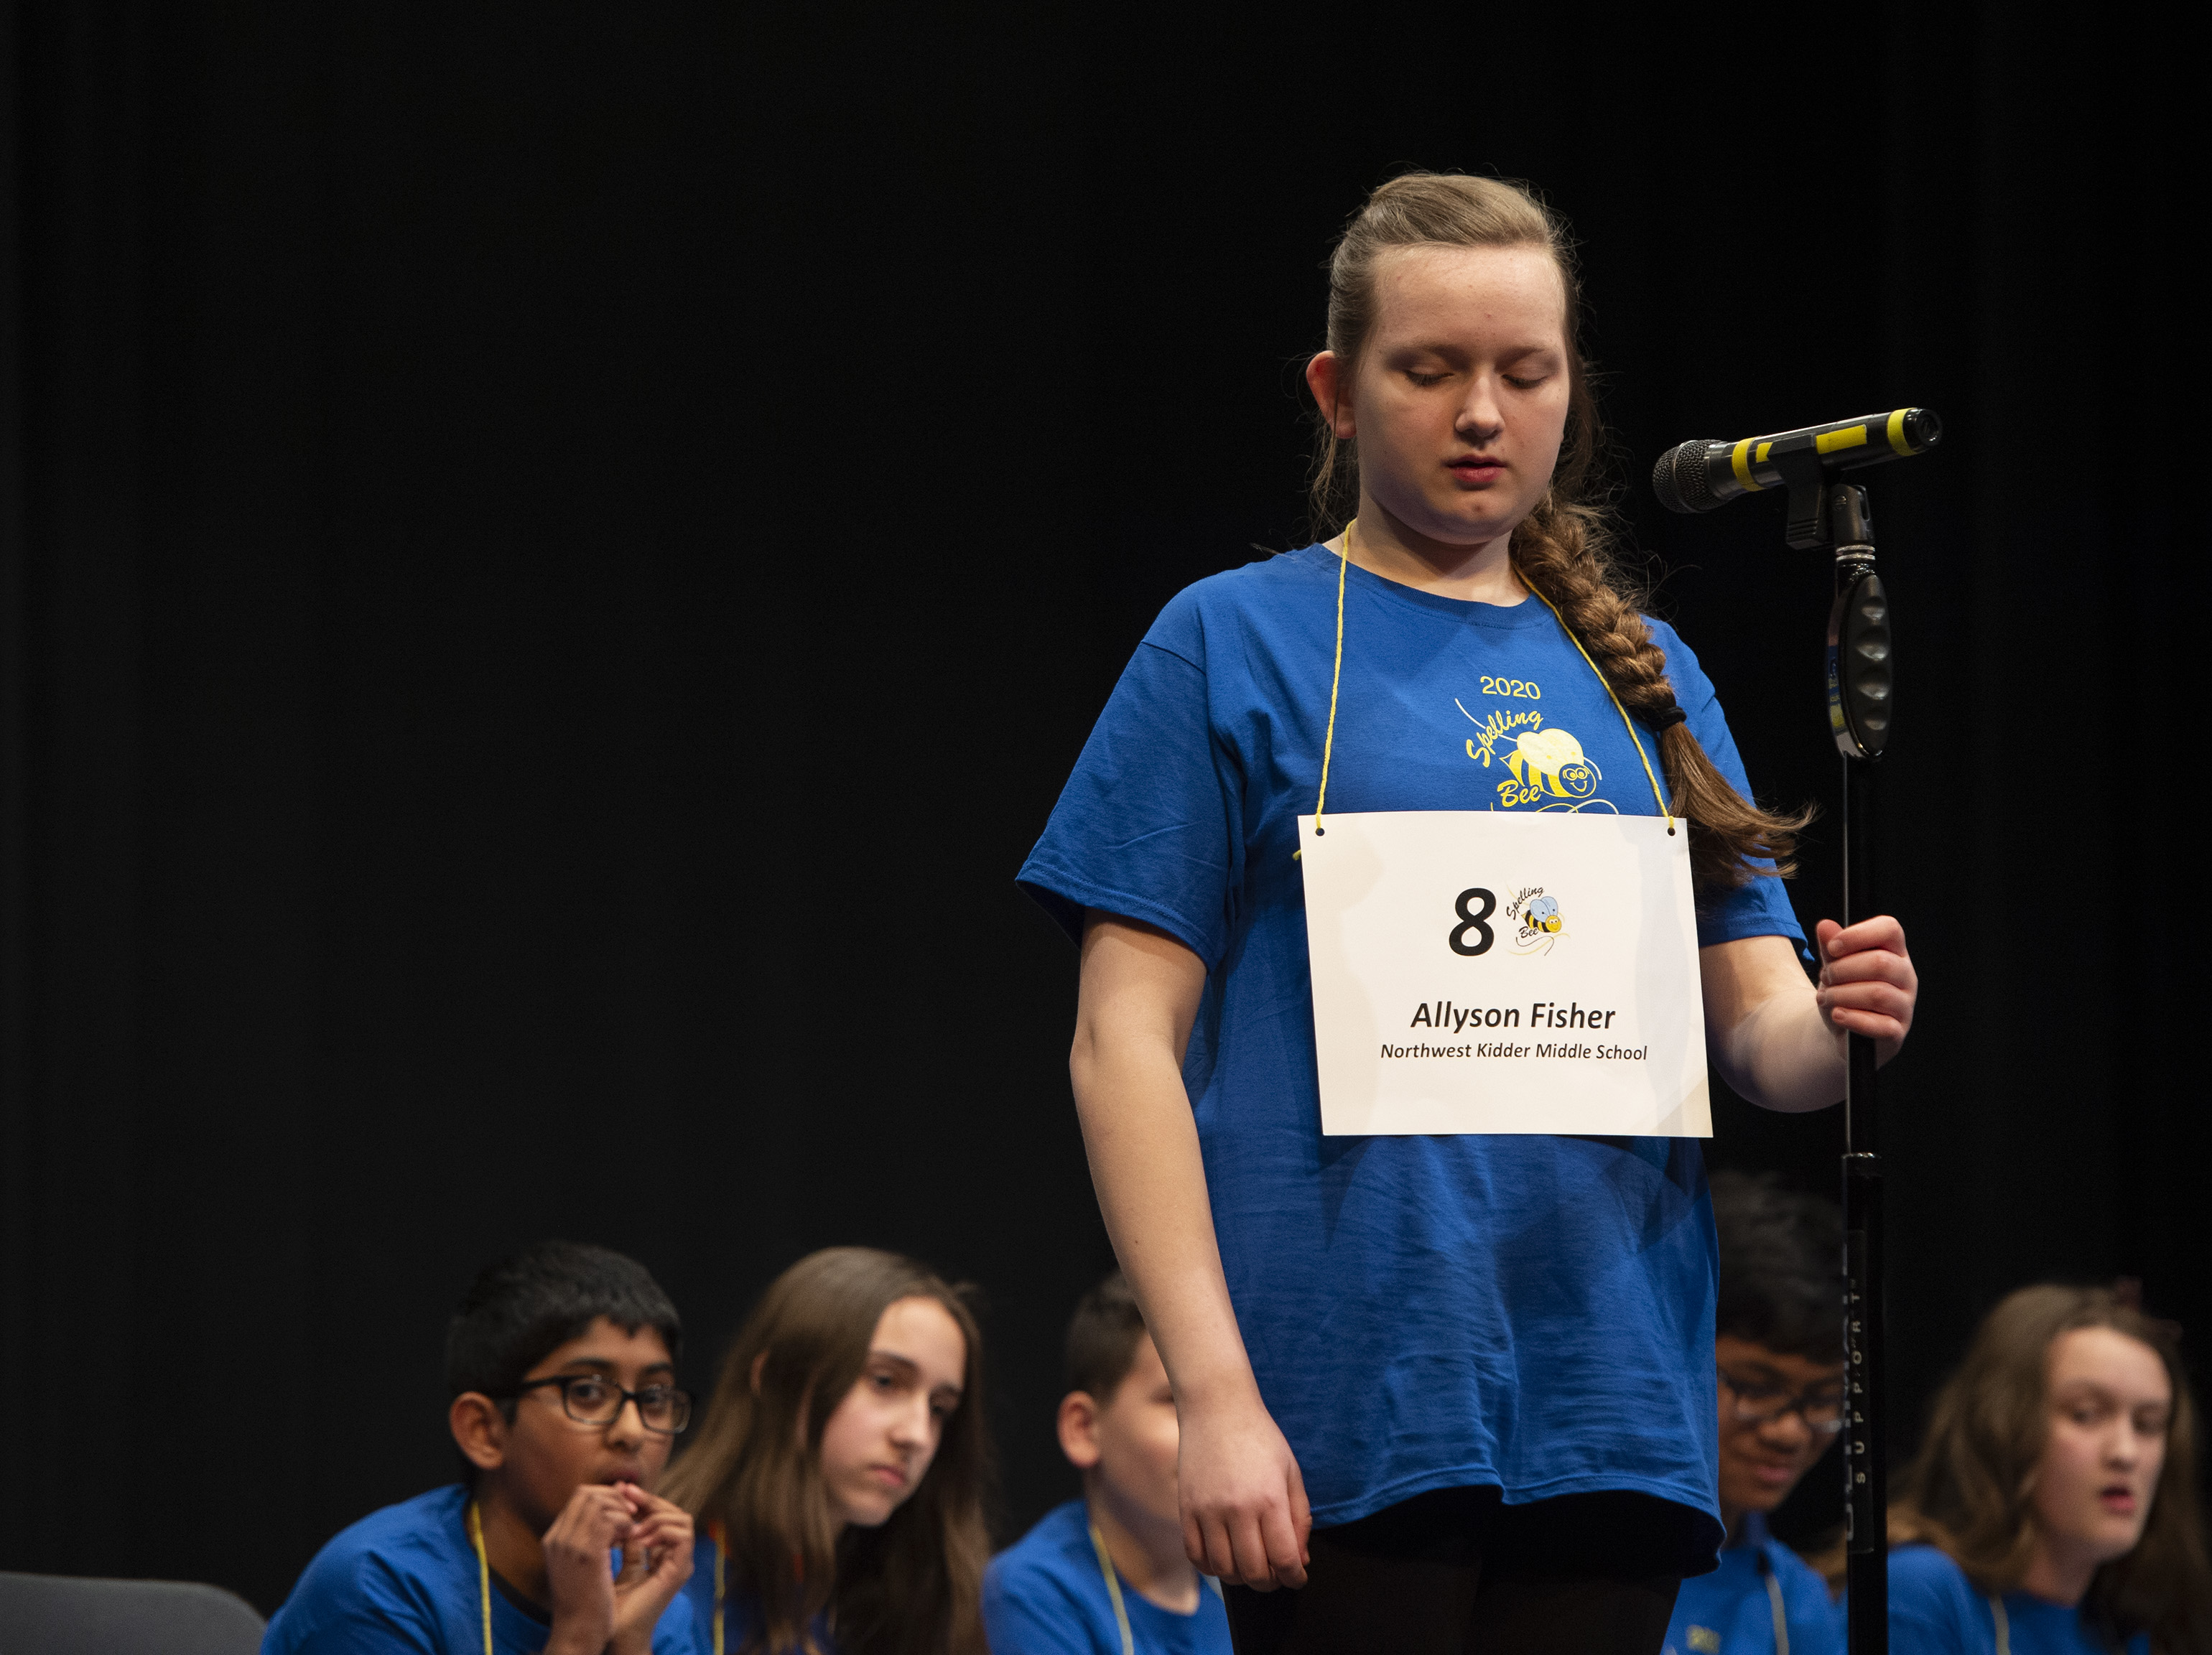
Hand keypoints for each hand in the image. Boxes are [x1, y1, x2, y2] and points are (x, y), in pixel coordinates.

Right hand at [541, 1483, 634, 1654]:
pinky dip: (624, 1523)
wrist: (577, 1633)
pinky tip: (631, 1537)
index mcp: (553, 1539)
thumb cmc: (584, 1601)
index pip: (579, 1498)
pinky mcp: (587, 1555)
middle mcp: (557, 1538)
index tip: (622, 1512)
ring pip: (598, 1502)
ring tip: (631, 1528)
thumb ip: (588, 1537)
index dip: (605, 1497)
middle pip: (586, 1493)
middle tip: (631, 1513)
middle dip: (614, 1497)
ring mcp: (570, 1545)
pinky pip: (609, 1520)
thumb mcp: (578, 1565)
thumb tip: (611, 1509)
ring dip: (621, 1510)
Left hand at [609, 1485, 695, 1654]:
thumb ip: (627, 1534)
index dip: (643, 1499)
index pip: (661, 1513)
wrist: (611, 1630)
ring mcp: (680, 1563)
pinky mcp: (680, 1571)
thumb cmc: (612, 1599)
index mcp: (660, 1550)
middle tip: (627, 1494)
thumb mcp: (618, 1557)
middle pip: (674, 1511)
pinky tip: (640, 1539)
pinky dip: (662, 1531)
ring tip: (633, 1528)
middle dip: (650, 1500)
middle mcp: (674, 1554)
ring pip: (683, 1519)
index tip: (621, 1489)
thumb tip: (620, 1501)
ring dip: (657, 1517)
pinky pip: (683, 1536)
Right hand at [1177, 1389, 1310, 1590]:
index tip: (1297, 1578)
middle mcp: (1238, 1509)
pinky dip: (1210, 1567)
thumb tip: (1299, 1560)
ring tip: (1249, 1566)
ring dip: (1240, 1578)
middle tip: (1274, 1575)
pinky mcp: (1186, 1509)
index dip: (1295, 1578)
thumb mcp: (1291, 1472)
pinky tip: (1223, 1558)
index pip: (1285, 1559)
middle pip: (1253, 1572)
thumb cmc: (1260, 1438)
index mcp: (1270, 1499)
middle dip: (1269, 1583)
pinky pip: (1196, 1555)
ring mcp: (1208, 1510)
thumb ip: (1299, 1518)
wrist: (1217, 1407)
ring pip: (1223, 1569)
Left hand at [1814, 916, 1915, 1058]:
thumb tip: (1825, 926)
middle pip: (1880, 963)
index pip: (1889, 929)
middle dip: (1843, 970)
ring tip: (1825, 998)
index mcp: (1893, 952)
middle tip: (1826, 978)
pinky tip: (1837, 1015)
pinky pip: (1881, 1025)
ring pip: (1878, 994)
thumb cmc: (1843, 989)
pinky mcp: (1897, 1031)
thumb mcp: (1833, 966)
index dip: (1859, 934)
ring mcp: (1904, 1005)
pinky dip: (1853, 1019)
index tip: (1832, 947)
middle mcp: (1905, 976)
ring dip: (1842, 995)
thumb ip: (1830, 947)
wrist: (1840, 1027)